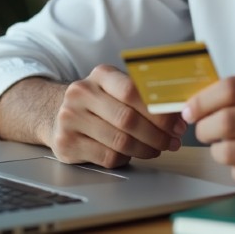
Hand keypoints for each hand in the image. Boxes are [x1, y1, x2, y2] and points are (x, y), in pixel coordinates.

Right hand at [48, 64, 185, 167]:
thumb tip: (179, 115)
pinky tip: (133, 154)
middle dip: (156, 135)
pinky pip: (107, 157)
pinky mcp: (66, 143)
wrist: (56, 112)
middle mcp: (81, 93)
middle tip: (172, 142)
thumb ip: (144, 96)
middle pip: (127, 119)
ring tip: (157, 149)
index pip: (132, 91)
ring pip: (119, 141)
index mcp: (100, 75)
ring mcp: (70, 118)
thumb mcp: (116, 88)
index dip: (158, 111)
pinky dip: (126, 158)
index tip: (176, 124)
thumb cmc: (99, 102)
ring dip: (145, 149)